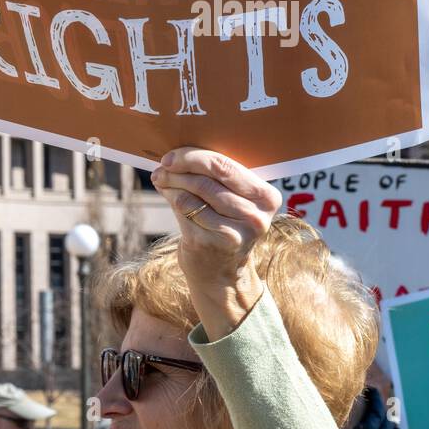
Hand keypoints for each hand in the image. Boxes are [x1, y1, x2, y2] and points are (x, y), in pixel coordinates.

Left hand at [151, 147, 281, 340]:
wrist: (222, 275)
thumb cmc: (226, 227)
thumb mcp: (234, 202)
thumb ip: (217, 177)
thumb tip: (179, 154)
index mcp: (267, 198)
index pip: (227, 166)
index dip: (195, 156)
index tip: (174, 155)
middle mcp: (255, 216)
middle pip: (209, 178)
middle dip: (181, 167)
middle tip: (163, 164)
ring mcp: (233, 232)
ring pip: (194, 192)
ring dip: (171, 182)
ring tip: (161, 178)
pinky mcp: (210, 243)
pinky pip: (184, 209)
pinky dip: (171, 197)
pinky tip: (166, 193)